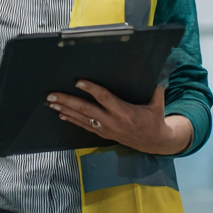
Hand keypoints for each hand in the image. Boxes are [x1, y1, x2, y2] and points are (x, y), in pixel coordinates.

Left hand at [46, 82, 191, 155]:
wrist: (153, 142)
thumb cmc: (154, 119)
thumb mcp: (158, 103)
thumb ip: (157, 87)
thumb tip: (160, 69)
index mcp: (125, 112)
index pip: (105, 98)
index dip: (91, 89)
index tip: (79, 81)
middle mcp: (112, 122)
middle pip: (86, 110)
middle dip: (68, 101)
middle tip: (52, 95)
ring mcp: (106, 129)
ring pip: (81, 118)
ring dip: (65, 109)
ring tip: (51, 102)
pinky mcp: (102, 134)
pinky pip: (83, 126)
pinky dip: (71, 119)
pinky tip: (61, 113)